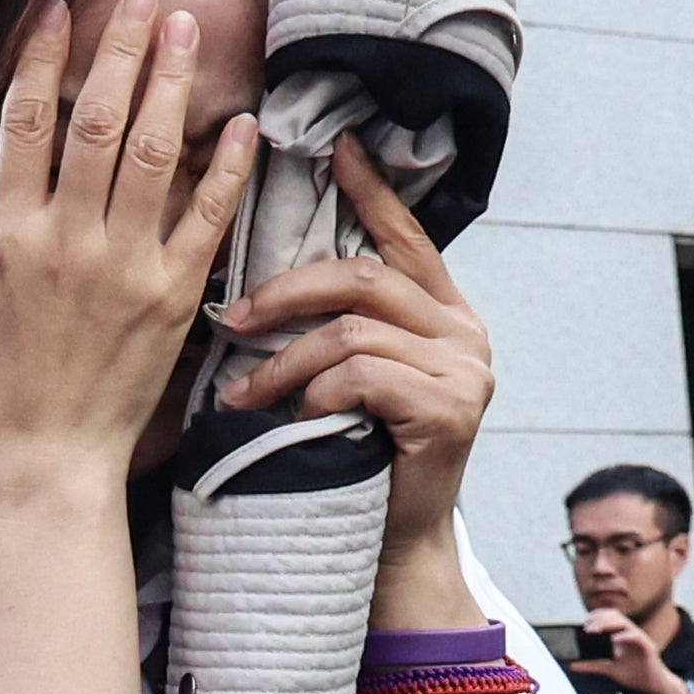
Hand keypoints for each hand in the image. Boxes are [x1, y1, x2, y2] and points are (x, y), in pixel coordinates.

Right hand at [0, 0, 255, 498]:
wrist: (44, 457)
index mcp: (4, 238)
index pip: (25, 126)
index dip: (40, 61)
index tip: (58, 10)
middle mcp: (64, 242)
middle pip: (96, 122)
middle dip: (119, 50)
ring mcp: (124, 266)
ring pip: (152, 153)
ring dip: (170, 84)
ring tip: (186, 27)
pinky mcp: (173, 295)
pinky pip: (207, 218)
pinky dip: (227, 166)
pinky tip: (241, 120)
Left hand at [218, 131, 495, 563]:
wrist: (386, 546)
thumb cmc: (348, 460)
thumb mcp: (338, 383)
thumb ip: (331, 331)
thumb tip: (256, 290)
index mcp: (439, 312)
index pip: (404, 237)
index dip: (370, 191)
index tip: (336, 146)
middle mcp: (462, 329)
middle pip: (364, 278)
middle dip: (285, 292)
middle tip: (229, 320)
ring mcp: (463, 368)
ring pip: (353, 331)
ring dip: (283, 360)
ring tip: (241, 394)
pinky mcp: (449, 409)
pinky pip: (361, 376)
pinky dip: (313, 395)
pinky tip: (292, 419)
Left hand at [585, 609, 681, 693]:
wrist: (652, 686)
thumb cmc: (634, 674)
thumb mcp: (608, 669)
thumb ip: (591, 665)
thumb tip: (572, 664)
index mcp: (622, 636)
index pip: (610, 618)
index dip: (597, 616)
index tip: (583, 621)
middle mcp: (631, 634)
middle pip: (617, 617)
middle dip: (600, 618)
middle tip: (586, 628)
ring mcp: (641, 639)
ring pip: (625, 623)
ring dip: (608, 624)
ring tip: (594, 630)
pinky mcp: (648, 647)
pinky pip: (636, 636)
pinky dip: (624, 636)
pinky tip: (613, 639)